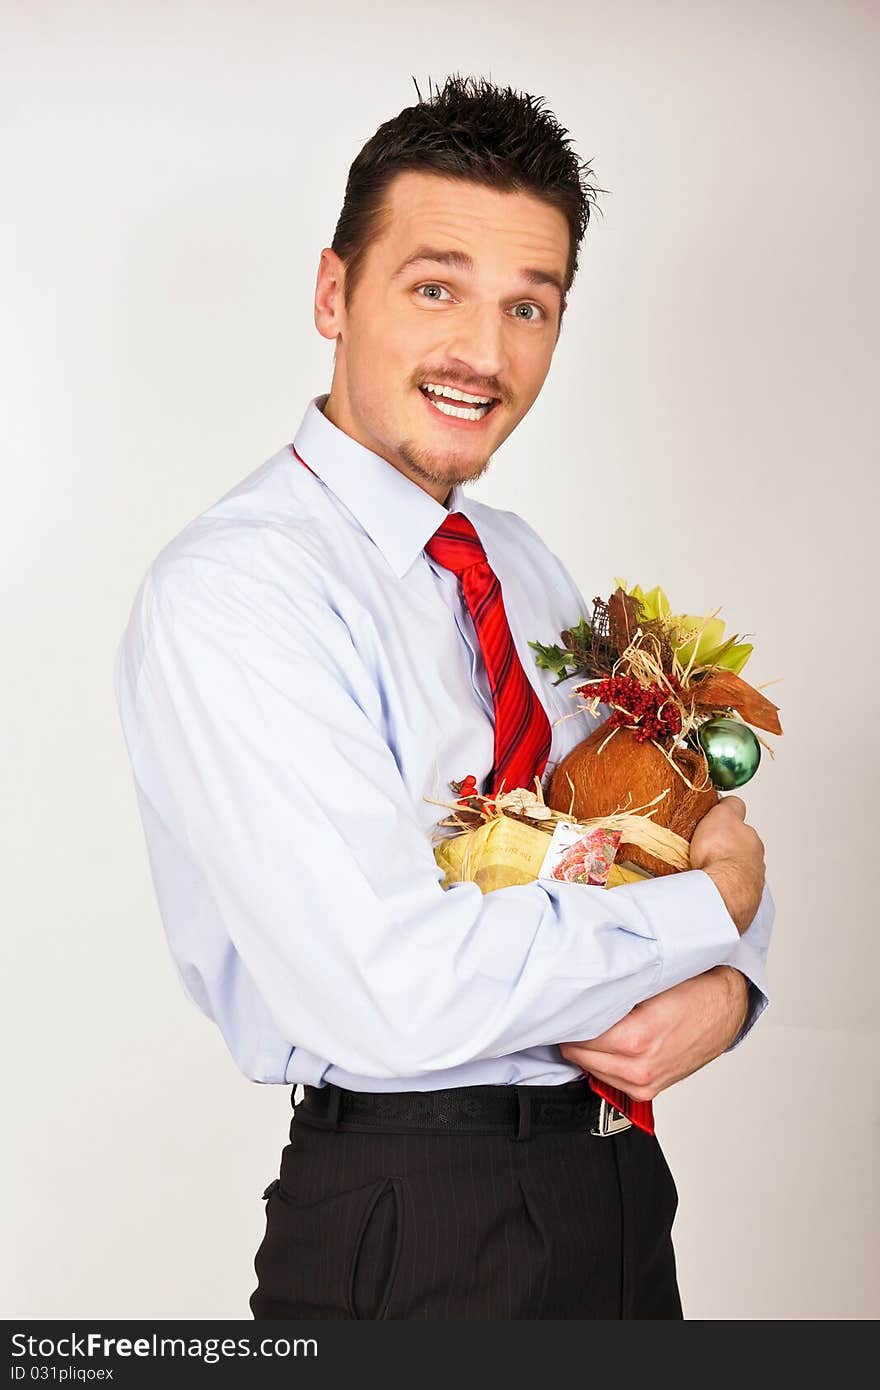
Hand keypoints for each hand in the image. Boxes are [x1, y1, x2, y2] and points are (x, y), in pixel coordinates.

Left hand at [559, 966, 749, 1100]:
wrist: (726, 1008)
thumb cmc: (694, 991)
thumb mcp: (650, 983)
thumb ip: (612, 993)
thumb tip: (577, 993)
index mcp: (637, 1039)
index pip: (578, 1035)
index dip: (567, 1016)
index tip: (561, 1005)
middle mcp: (639, 1067)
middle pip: (578, 1053)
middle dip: (573, 1032)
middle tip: (572, 1012)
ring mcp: (643, 1083)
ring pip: (589, 1068)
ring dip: (585, 1048)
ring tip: (592, 1024)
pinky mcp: (647, 1090)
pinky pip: (607, 1078)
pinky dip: (601, 1061)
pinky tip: (608, 1042)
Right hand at [689, 794, 764, 934]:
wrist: (720, 890)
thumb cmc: (720, 854)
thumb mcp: (721, 815)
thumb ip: (728, 806)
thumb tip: (729, 801)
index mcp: (752, 838)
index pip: (742, 824)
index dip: (729, 821)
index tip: (720, 823)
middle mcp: (756, 859)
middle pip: (741, 849)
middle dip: (726, 849)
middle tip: (705, 851)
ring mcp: (751, 881)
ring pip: (737, 872)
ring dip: (724, 871)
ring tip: (703, 871)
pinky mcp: (742, 901)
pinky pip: (731, 891)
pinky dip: (722, 889)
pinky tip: (708, 887)